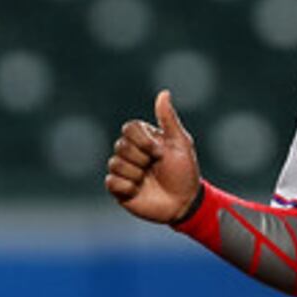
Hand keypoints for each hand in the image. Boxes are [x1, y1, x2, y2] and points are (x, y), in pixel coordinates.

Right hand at [105, 89, 204, 225]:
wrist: (185, 203)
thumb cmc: (185, 173)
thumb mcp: (181, 143)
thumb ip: (169, 119)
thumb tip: (164, 93)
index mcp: (144, 139)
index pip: (129, 128)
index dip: (143, 141)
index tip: (160, 152)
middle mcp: (131, 152)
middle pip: (121, 145)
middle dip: (142, 159)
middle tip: (155, 168)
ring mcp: (124, 171)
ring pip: (115, 163)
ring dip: (136, 174)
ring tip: (148, 181)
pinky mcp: (119, 189)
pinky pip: (111, 182)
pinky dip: (127, 187)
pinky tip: (138, 191)